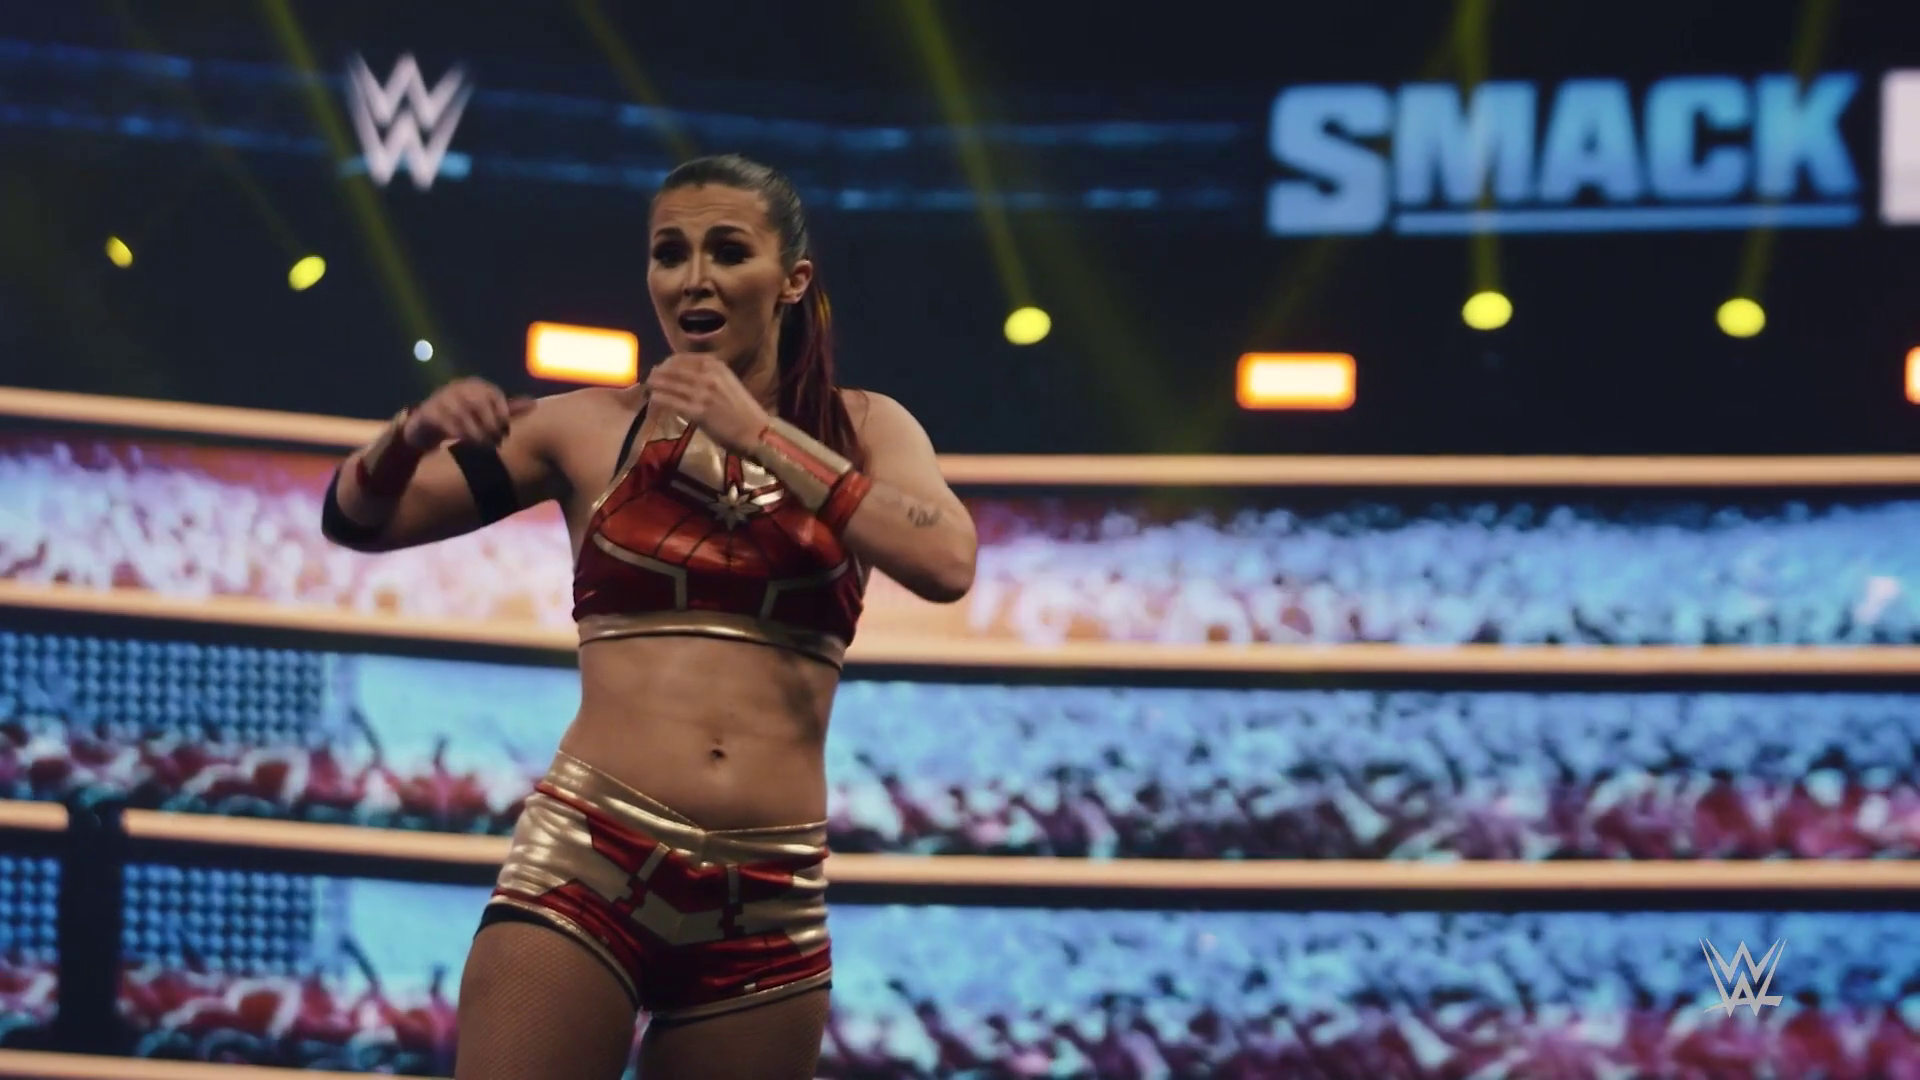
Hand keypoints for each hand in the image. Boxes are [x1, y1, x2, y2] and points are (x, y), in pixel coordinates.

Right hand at [403, 378, 536, 447]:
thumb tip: (534, 403)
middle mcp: (459, 387)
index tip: (506, 430)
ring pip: (462, 413)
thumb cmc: (464, 418)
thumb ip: (507, 408)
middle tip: (496, 440)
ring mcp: (442, 397)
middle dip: (490, 422)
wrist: (427, 424)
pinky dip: (457, 433)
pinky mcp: (428, 411)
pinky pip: (445, 421)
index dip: (502, 412)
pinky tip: (465, 443)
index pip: (493, 394)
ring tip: (484, 445)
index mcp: (475, 385)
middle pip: (478, 402)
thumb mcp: (485, 411)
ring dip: (475, 431)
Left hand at [645, 354, 770, 453]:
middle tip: (650, 378)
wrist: (756, 431)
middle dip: (658, 373)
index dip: (668, 362)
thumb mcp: (728, 383)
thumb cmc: (743, 410)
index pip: (683, 358)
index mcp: (716, 366)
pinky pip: (672, 401)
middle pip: (673, 369)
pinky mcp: (698, 411)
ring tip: (647, 387)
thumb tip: (686, 375)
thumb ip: (710, 376)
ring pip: (670, 384)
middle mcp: (709, 375)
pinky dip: (659, 399)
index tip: (661, 367)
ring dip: (655, 384)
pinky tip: (652, 399)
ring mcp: (702, 393)